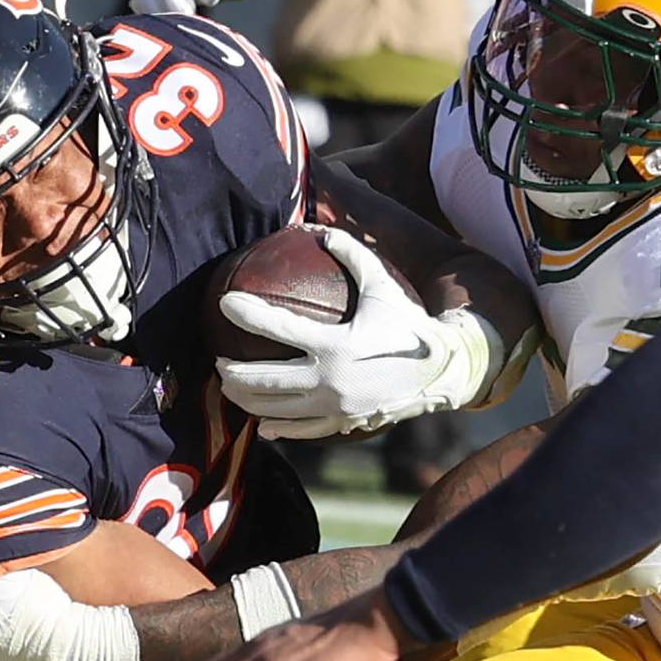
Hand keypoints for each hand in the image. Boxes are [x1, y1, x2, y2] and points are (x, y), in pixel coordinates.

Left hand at [217, 228, 500, 438]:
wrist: (442, 372)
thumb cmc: (409, 324)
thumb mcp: (383, 286)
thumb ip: (352, 255)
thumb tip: (320, 228)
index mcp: (336, 345)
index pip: (277, 327)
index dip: (246, 312)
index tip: (223, 302)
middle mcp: (330, 381)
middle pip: (263, 381)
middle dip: (231, 371)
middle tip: (218, 360)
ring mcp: (334, 409)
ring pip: (274, 411)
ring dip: (244, 400)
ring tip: (230, 388)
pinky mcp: (342, 425)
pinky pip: (300, 431)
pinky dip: (276, 428)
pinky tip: (262, 425)